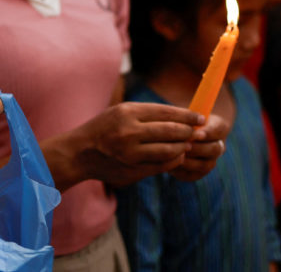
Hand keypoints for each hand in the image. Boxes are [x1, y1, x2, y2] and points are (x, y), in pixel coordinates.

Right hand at [73, 102, 200, 187]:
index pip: (166, 112)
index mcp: (128, 112)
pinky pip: (161, 166)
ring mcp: (131, 153)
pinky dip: (173, 160)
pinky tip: (177, 156)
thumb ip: (147, 114)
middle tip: (198, 132)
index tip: (200, 117)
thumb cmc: (103, 128)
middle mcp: (130, 132)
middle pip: (171, 131)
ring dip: (183, 147)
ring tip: (188, 145)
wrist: (80, 152)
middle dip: (189, 132)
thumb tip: (180, 117)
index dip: (187, 115)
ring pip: (169, 150)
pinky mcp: (132, 170)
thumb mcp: (120, 112)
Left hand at [170, 113, 229, 180]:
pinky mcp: (198, 173)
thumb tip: (184, 119)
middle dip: (198, 148)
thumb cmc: (184, 118)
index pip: (218, 130)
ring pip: (205, 165)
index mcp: (219, 127)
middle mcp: (218, 146)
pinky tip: (170, 165)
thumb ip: (188, 116)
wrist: (183, 132)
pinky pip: (193, 175)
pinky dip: (182, 171)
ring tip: (176, 156)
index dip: (208, 133)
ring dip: (190, 161)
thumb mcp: (188, 113)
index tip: (197, 133)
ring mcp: (210, 161)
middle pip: (214, 149)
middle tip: (184, 145)